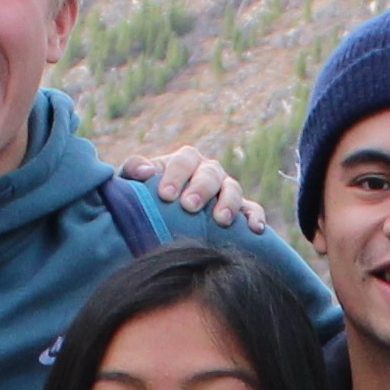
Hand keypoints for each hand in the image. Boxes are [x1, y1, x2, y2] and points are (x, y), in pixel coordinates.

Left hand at [116, 146, 273, 233]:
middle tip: (190, 206)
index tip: (165, 196)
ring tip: (220, 220)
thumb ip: (134, 170)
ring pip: (233, 189)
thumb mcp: (135, 183)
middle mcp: (209, 172)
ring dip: (228, 203)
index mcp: (185, 161)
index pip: (183, 160)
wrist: (163, 217)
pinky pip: (252, 209)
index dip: (176, 175)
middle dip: (201, 189)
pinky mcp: (241, 209)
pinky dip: (255, 217)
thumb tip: (144, 172)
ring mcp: (227, 189)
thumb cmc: (148, 197)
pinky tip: (255, 229)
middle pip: (210, 173)